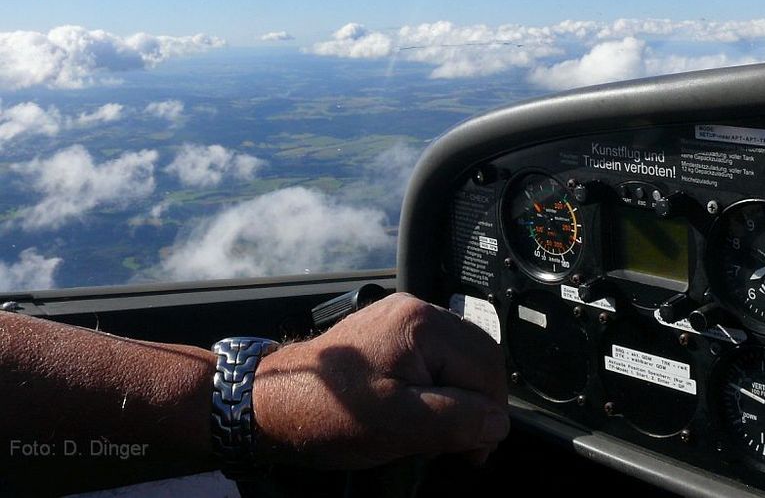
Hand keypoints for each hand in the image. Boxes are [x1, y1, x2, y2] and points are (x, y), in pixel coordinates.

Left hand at [252, 293, 508, 469]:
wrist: (266, 402)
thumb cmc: (326, 413)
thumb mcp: (397, 427)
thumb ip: (455, 421)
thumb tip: (498, 422)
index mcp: (423, 325)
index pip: (486, 368)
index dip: (489, 415)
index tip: (472, 454)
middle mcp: (416, 310)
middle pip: (478, 356)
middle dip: (476, 403)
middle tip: (459, 446)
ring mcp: (401, 316)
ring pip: (459, 356)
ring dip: (459, 394)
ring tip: (438, 430)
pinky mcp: (389, 329)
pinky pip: (435, 354)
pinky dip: (439, 383)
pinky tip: (422, 407)